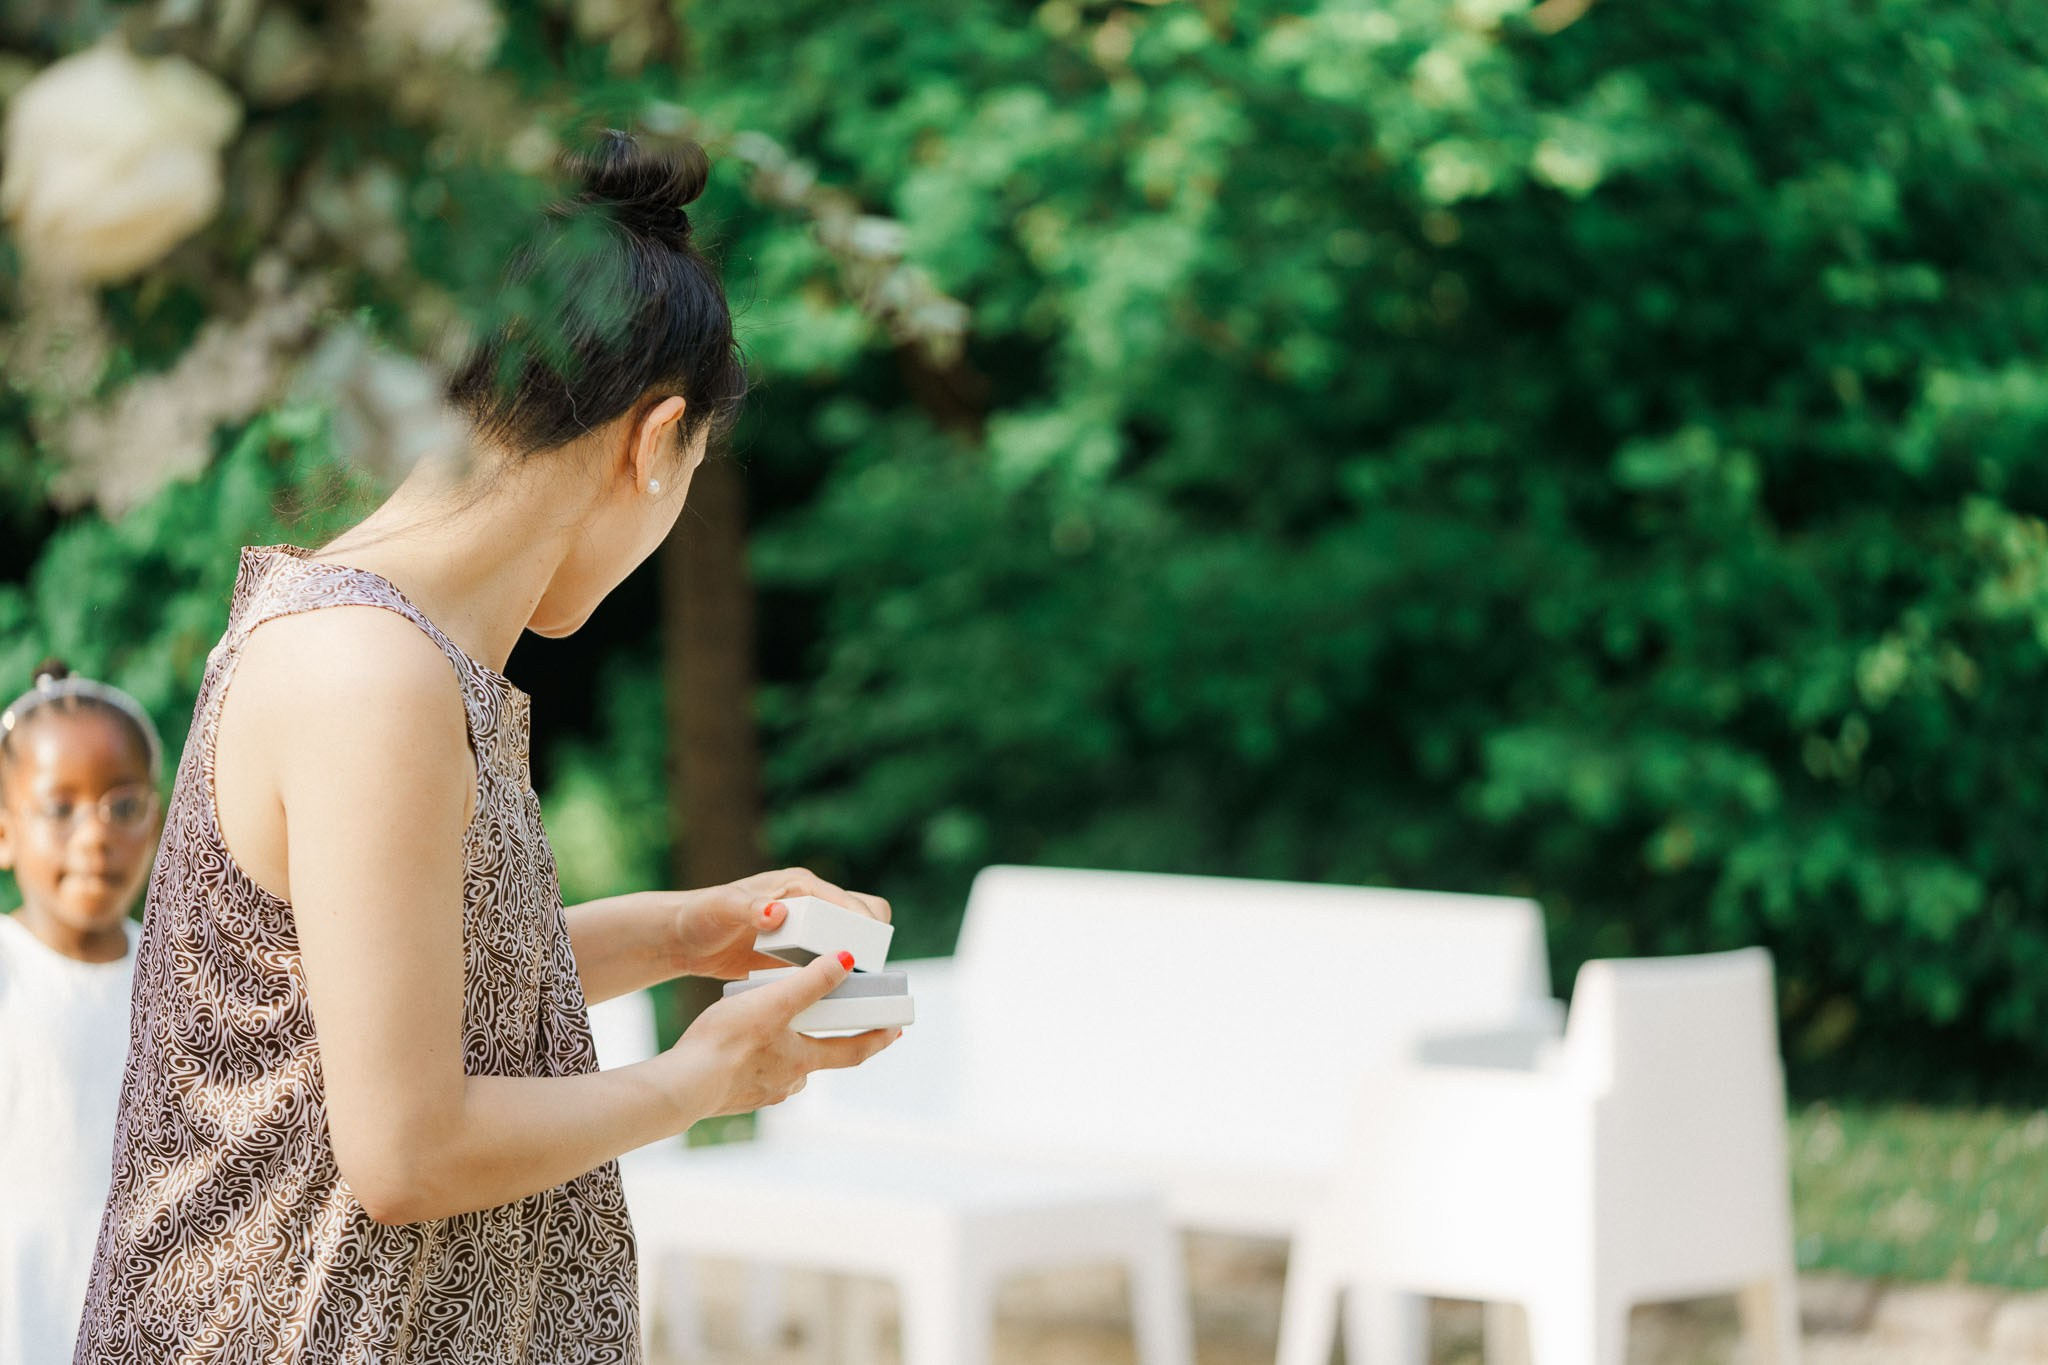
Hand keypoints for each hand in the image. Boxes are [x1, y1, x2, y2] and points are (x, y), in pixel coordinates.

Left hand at [667, 866, 891, 980]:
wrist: (686, 939)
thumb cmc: (702, 914)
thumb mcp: (723, 907)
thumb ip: (749, 906)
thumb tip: (777, 913)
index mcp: (800, 886)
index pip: (847, 901)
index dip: (861, 924)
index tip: (863, 952)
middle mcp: (811, 904)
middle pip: (863, 915)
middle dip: (871, 940)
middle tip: (861, 969)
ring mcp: (808, 930)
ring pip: (852, 941)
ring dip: (857, 961)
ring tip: (853, 987)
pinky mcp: (800, 954)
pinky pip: (830, 964)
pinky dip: (838, 977)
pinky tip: (832, 996)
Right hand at [668, 950, 899, 1114]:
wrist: (681, 1086)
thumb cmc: (726, 1043)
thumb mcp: (773, 1002)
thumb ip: (811, 982)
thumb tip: (847, 961)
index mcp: (803, 1060)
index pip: (852, 1051)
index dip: (877, 1039)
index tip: (896, 1032)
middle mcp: (788, 1082)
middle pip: (817, 1059)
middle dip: (825, 1041)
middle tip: (829, 1024)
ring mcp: (760, 1094)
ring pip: (786, 1069)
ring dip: (789, 1051)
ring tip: (779, 1030)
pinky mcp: (734, 1098)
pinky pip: (755, 1077)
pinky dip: (758, 1062)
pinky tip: (742, 1050)